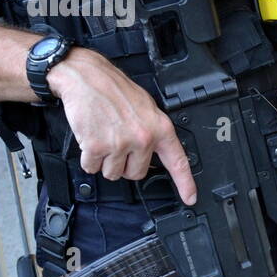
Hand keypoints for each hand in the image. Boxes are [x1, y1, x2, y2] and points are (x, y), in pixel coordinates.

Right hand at [47, 48, 196, 204]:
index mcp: (160, 128)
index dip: (185, 183)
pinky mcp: (97, 147)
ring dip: (105, 162)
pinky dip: (88, 158)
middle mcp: (143, 138)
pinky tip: (91, 139)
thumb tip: (155, 155)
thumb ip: (154, 133)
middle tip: (118, 143)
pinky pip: (92, 168)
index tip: (190, 198)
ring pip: (113, 173)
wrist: (87, 77)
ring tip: (104, 137)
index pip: (178, 162)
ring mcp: (120, 144)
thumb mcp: (147, 108)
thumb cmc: (115, 90)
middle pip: (136, 173)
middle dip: (125, 164)